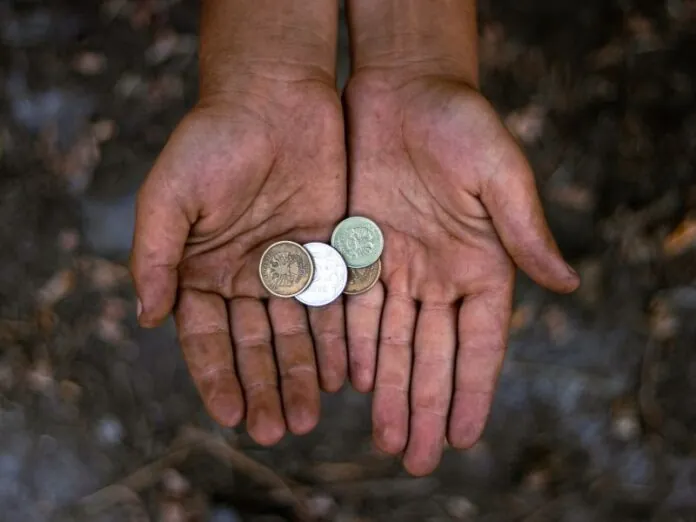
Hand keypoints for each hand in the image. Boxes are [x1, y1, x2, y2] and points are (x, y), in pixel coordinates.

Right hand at [130, 79, 346, 444]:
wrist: (276, 94)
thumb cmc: (214, 138)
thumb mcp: (171, 193)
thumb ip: (155, 255)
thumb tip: (147, 318)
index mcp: (200, 270)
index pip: (205, 339)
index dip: (216, 378)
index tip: (229, 417)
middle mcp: (244, 276)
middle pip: (254, 345)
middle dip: (264, 388)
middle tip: (276, 431)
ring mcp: (289, 265)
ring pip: (296, 333)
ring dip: (300, 376)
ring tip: (309, 417)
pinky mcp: (328, 250)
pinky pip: (332, 304)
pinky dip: (335, 339)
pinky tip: (340, 375)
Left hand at [344, 73, 578, 474]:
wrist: (403, 88)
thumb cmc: (461, 122)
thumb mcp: (499, 172)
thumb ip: (524, 232)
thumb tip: (567, 286)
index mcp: (481, 263)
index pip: (479, 343)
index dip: (471, 390)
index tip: (465, 436)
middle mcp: (439, 274)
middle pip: (432, 354)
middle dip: (424, 407)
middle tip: (416, 460)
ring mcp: (398, 265)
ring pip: (393, 342)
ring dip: (389, 390)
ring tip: (387, 439)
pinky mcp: (358, 249)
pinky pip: (356, 309)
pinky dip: (355, 346)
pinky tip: (354, 383)